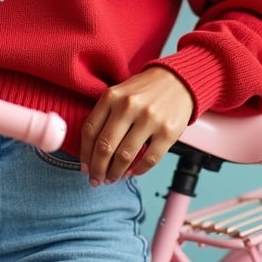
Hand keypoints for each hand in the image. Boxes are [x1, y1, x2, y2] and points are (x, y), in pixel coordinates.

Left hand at [79, 67, 193, 185]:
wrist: (176, 81)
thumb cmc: (143, 90)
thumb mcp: (119, 93)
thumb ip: (105, 115)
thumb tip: (91, 151)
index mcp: (112, 96)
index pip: (90, 130)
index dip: (84, 153)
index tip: (84, 167)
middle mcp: (128, 106)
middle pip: (105, 146)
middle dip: (98, 168)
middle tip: (96, 180)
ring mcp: (149, 119)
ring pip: (125, 155)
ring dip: (116, 173)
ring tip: (113, 178)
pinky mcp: (167, 132)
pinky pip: (149, 159)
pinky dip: (138, 170)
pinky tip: (132, 172)